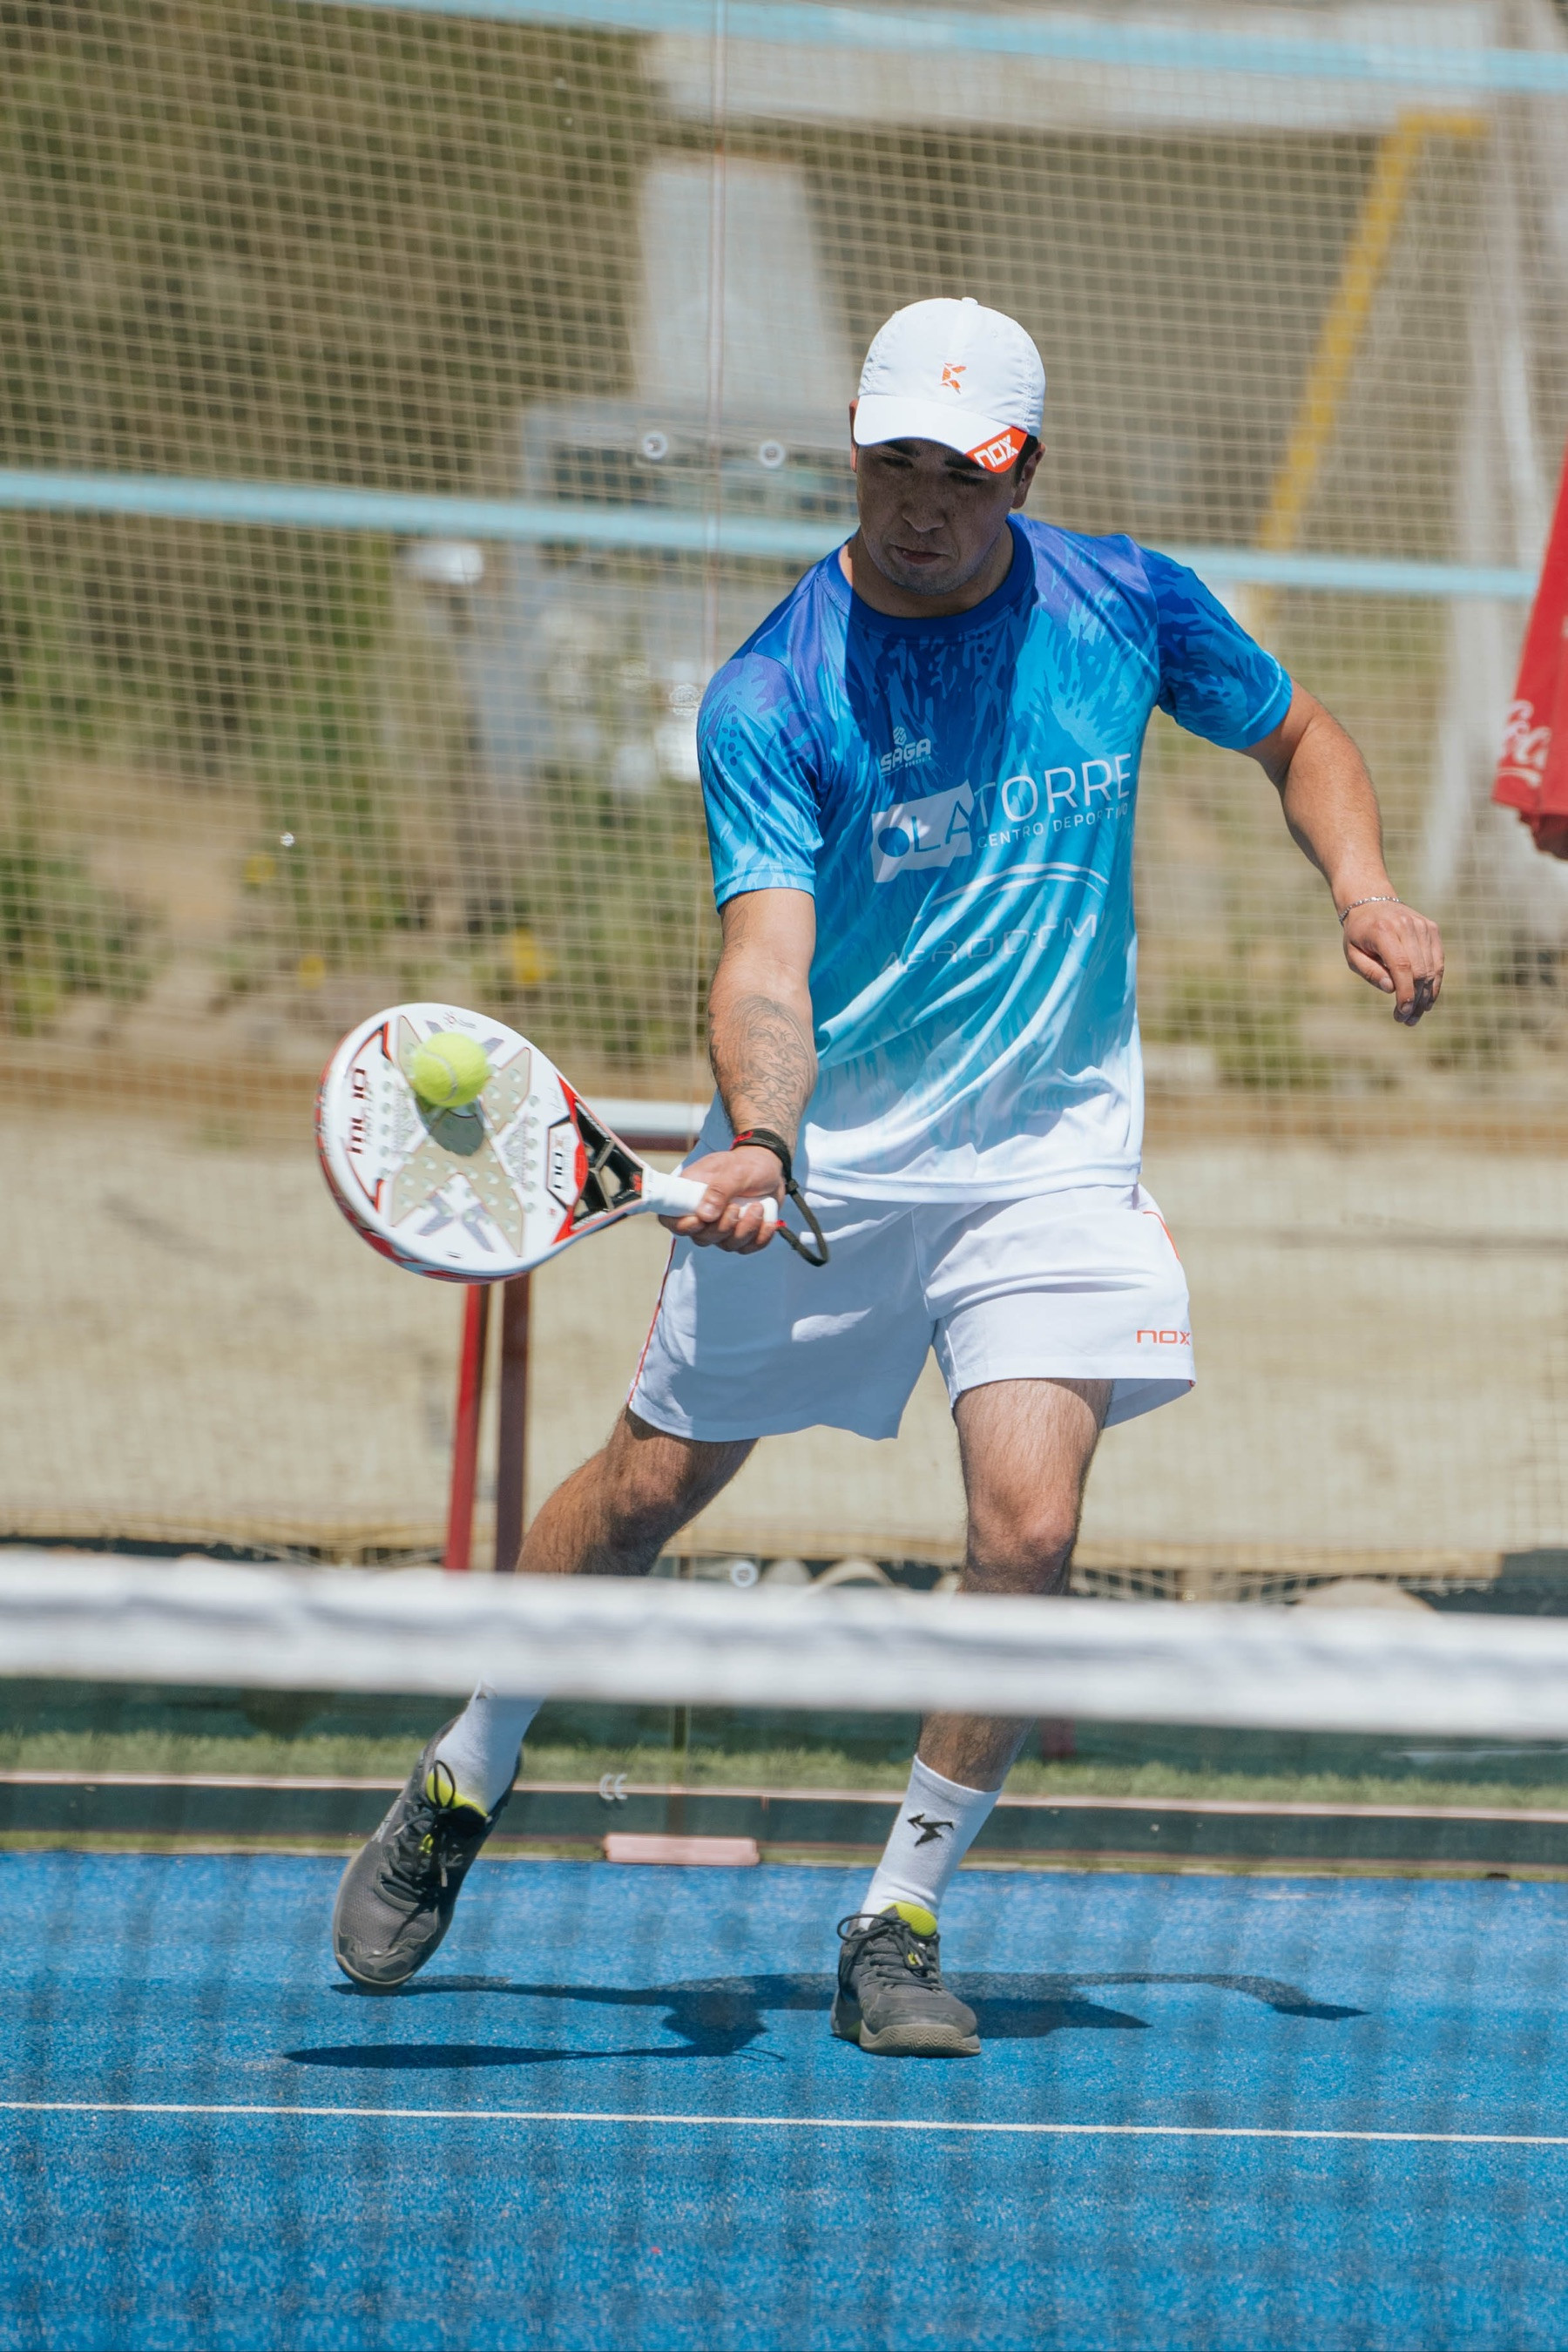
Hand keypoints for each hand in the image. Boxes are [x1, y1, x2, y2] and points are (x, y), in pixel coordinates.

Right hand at [658, 1144, 784, 1252]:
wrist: (770, 1167)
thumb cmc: (747, 1164)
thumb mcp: (735, 1171)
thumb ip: (719, 1190)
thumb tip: (704, 1215)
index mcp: (690, 1194)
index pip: (671, 1219)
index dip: (682, 1226)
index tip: (700, 1221)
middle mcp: (703, 1214)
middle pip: (701, 1238)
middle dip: (722, 1227)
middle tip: (736, 1207)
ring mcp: (722, 1226)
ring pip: (726, 1245)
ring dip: (745, 1230)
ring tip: (757, 1208)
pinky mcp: (741, 1233)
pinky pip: (747, 1248)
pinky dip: (760, 1238)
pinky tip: (768, 1222)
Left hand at [1340, 898, 1443, 1024]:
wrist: (1371, 902)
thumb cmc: (1359, 934)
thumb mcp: (1352, 955)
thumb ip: (1370, 972)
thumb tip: (1391, 989)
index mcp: (1383, 931)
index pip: (1401, 966)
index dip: (1405, 992)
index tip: (1402, 1013)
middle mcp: (1406, 926)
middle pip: (1419, 969)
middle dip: (1414, 999)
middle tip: (1405, 1020)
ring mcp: (1423, 926)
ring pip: (1431, 968)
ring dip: (1425, 996)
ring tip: (1414, 1016)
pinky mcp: (1432, 929)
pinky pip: (1438, 961)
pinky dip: (1434, 983)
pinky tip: (1426, 1001)